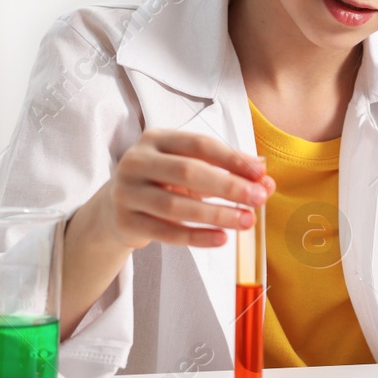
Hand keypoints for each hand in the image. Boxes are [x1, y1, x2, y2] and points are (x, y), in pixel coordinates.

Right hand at [83, 129, 273, 250]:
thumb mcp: (189, 167)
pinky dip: (197, 237)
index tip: (261, 174)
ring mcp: (127, 193)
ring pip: (177, 206)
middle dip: (228, 186)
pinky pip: (167, 233)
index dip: (233, 159)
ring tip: (246, 221)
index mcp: (156, 139)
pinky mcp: (126, 222)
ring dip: (217, 214)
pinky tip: (222, 238)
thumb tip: (264, 174)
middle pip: (188, 172)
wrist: (113, 209)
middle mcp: (137, 162)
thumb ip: (225, 167)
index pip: (200, 144)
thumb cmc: (161, 183)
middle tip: (258, 199)